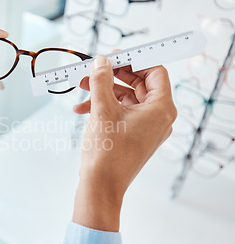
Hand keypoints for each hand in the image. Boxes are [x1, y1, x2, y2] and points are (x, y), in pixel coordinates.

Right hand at [72, 55, 176, 231]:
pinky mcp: (133, 135)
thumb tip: (101, 62)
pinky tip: (81, 108)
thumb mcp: (102, 110)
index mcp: (161, 109)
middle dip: (113, 76)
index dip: (134, 61)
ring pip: (126, 98)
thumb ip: (102, 81)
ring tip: (81, 87)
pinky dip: (102, 107)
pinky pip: (120, 112)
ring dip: (103, 91)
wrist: (101, 186)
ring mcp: (146, 127)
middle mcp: (158, 117)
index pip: (155, 72)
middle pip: (138, 84)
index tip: (113, 57)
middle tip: (93, 69)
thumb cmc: (107, 152)